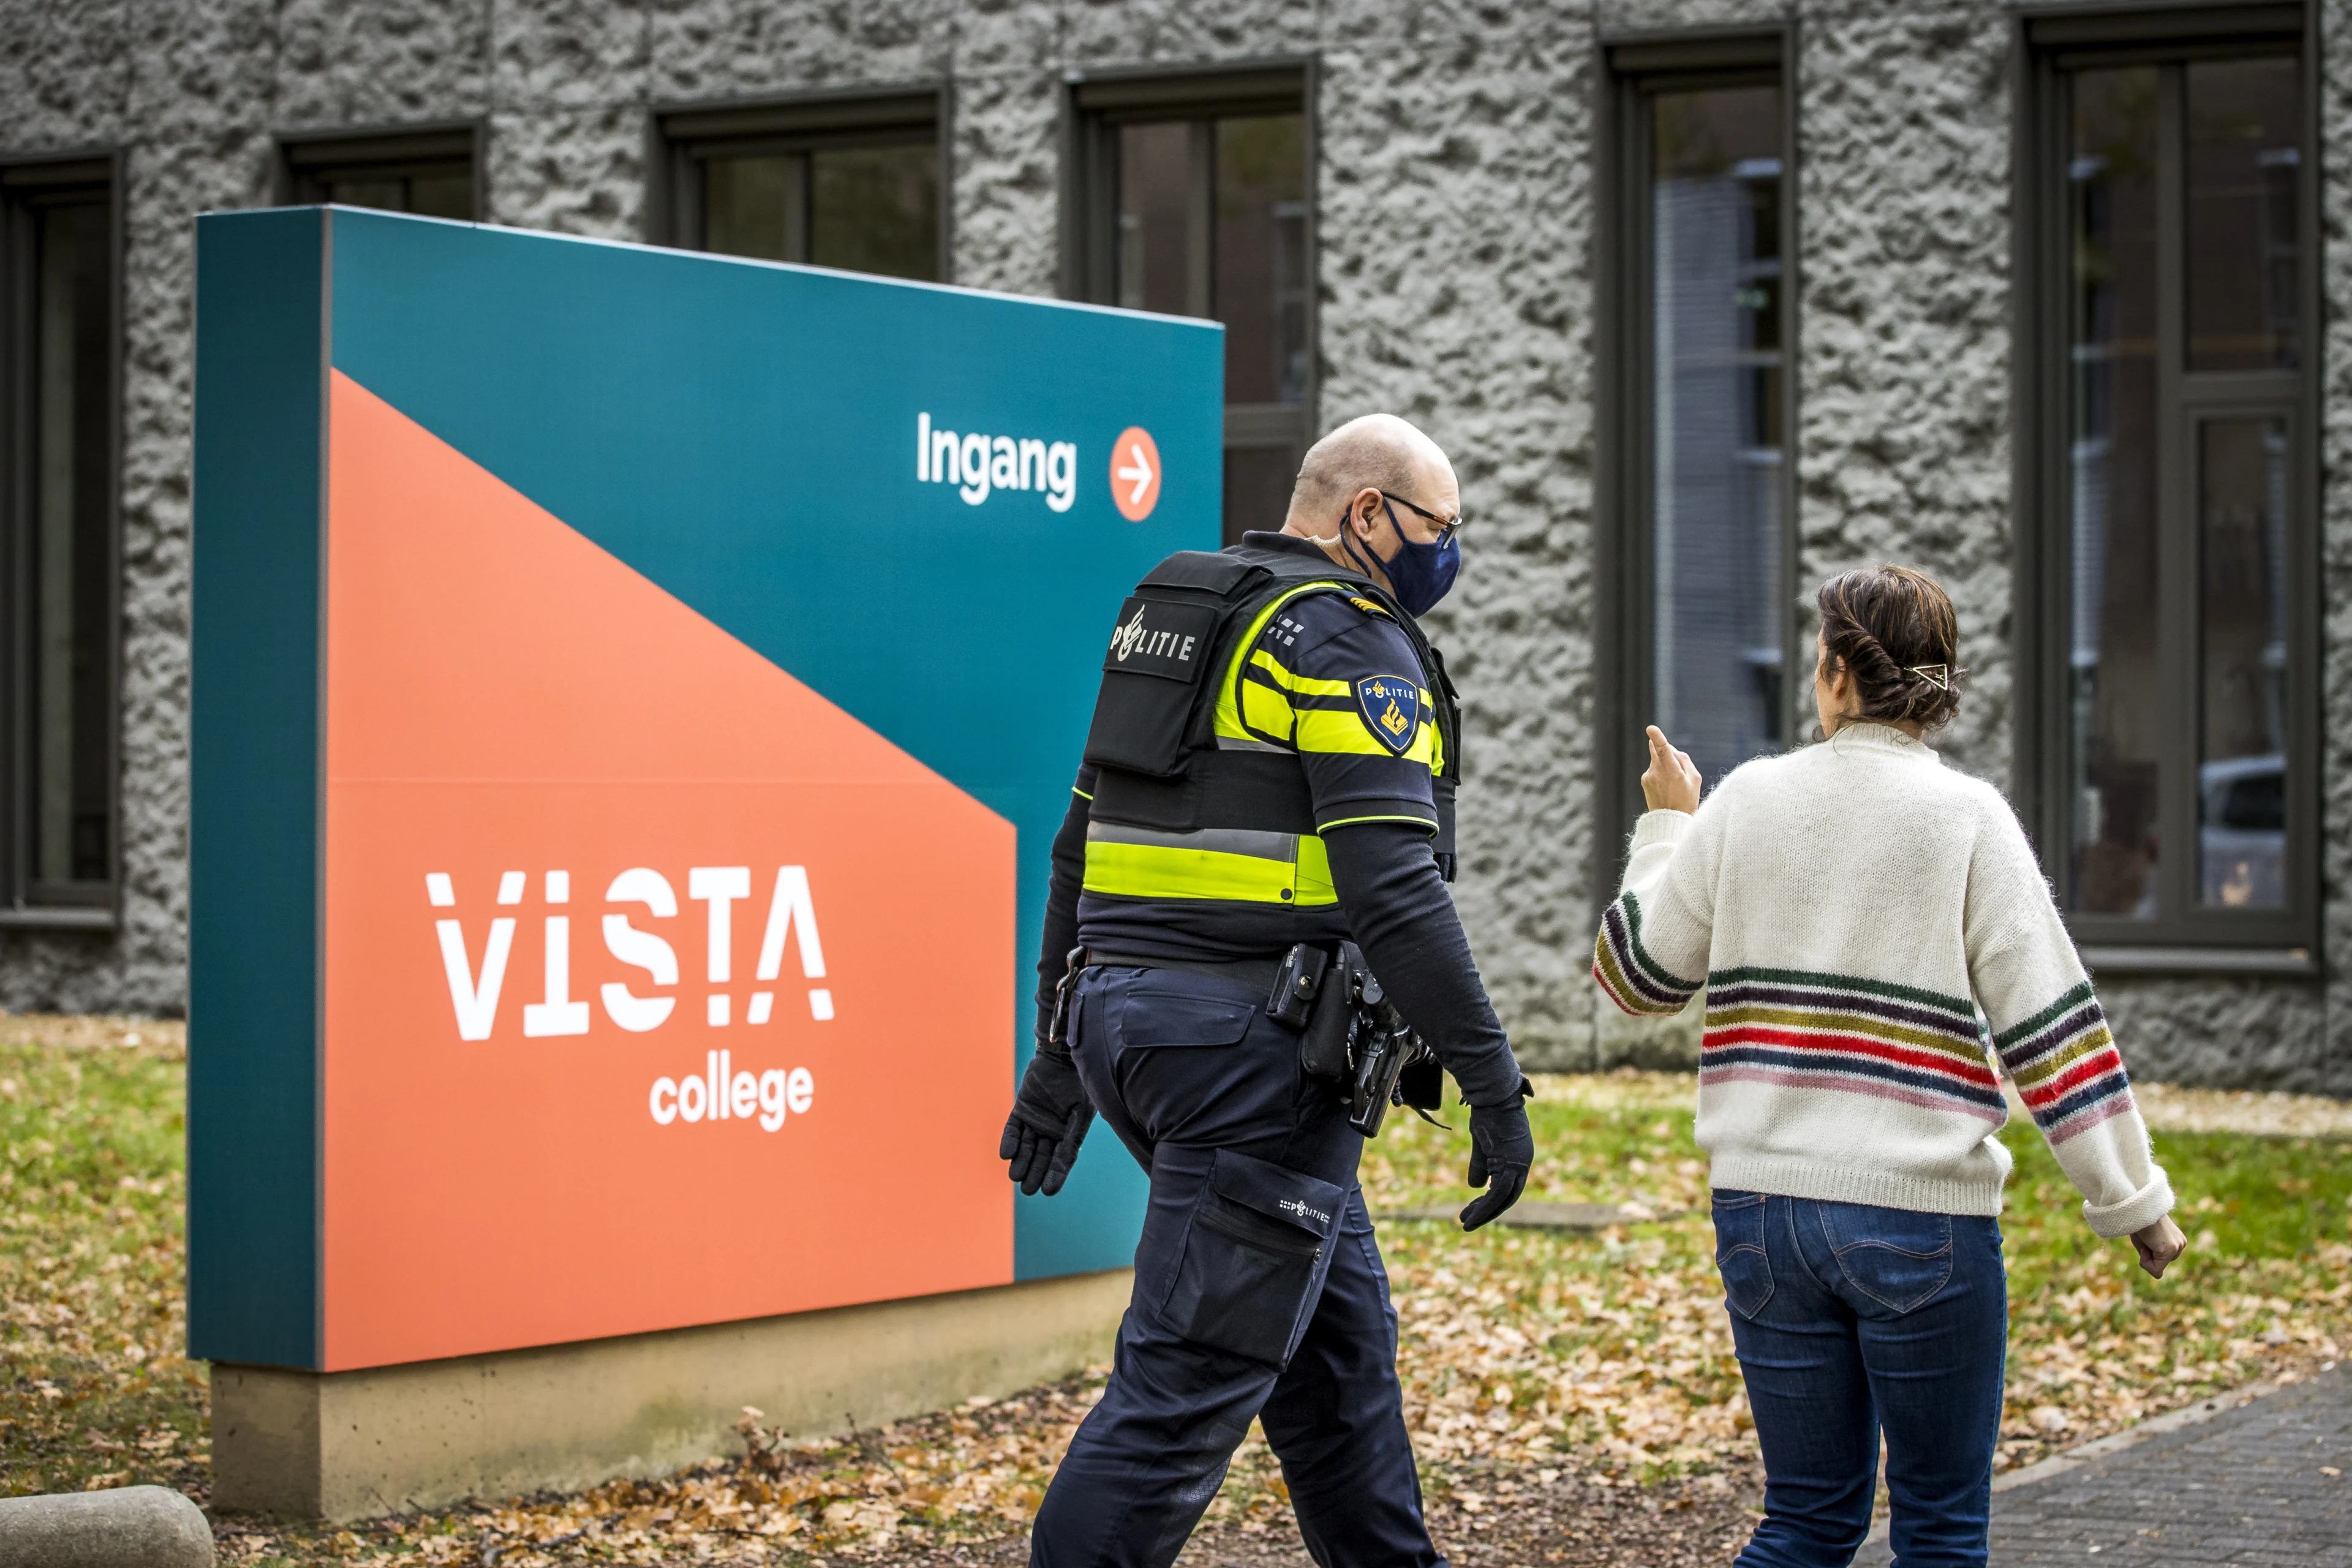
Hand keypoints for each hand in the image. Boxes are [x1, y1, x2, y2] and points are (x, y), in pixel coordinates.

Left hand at [1000, 1048, 1093, 1196]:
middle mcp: (1051, 1131)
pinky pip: (1013, 1129)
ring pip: (1026, 1147)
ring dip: (1020, 1161)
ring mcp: (1035, 1120)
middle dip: (1034, 1173)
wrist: (1063, 1056)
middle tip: (1028, 1190)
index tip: (1048, 1191)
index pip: (1061, 1160)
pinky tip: (1006, 1154)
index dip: (1055, 1175)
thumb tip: (1068, 1160)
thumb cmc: (1078, 1083)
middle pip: (1041, 1157)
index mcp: (1070, 1134)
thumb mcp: (1080, 1113)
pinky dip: (1009, 1141)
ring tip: (1015, 1176)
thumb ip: (1073, 1136)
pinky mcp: (1021, 1110)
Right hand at [1459, 1094, 1532, 1231]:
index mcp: (1519, 1157)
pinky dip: (1485, 1206)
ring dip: (1485, 1213)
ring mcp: (1520, 1163)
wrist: (1493, 1095)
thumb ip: (1481, 1165)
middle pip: (1507, 1197)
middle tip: (1468, 1222)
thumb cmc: (1488, 1113)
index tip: (1473, 1209)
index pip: (1507, 1188)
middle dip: (1487, 1212)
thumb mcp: (1482, 1144)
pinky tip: (1472, 1214)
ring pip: (1503, 1198)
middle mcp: (1523, 1163)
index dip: (1491, 1202)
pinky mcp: (1512, 1162)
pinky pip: (1499, 1192)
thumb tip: (1476, 1187)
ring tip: (1466, 1223)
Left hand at [1642, 726, 1702, 813]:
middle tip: (1676, 765)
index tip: (1651, 728)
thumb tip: (1670, 749)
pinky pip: (1653, 769)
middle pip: (1656, 749)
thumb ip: (1683, 759)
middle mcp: (1656, 772)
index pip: (1662, 749)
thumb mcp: (1695, 779)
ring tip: (1674, 783)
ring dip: (1664, 764)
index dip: (1657, 737)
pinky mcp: (1644, 780)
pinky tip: (1667, 787)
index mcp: (1671, 771)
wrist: (1670, 821)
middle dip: (1665, 750)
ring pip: (1657, 760)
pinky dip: (1660, 773)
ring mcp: (1648, 776)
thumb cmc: (1687, 800)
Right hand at [2131, 1214, 2186, 1279]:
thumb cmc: (2137, 1222)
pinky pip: (2156, 1269)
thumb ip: (2152, 1256)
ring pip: (2158, 1267)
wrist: (2137, 1208)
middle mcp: (2181, 1243)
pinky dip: (2145, 1263)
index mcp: (2177, 1240)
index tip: (2146, 1237)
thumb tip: (2159, 1275)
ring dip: (2147, 1258)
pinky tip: (2144, 1247)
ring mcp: (2177, 1247)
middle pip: (2162, 1263)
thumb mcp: (2146, 1241)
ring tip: (2145, 1239)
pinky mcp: (2169, 1249)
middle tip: (2145, 1238)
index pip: (2163, 1258)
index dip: (2149, 1252)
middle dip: (2149, 1256)